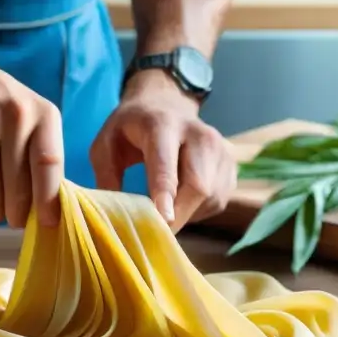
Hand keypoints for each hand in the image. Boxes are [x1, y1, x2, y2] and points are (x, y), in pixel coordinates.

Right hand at [0, 51, 63, 227]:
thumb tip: (49, 213)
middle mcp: (6, 120)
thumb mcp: (34, 117)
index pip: (48, 166)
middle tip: (12, 216)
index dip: (48, 202)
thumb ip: (45, 157)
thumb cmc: (2, 107)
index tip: (46, 223)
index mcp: (38, 114)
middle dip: (15, 215)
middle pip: (15, 194)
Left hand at [90, 71, 236, 230]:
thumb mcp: (106, 144)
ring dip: (187, 213)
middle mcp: (199, 135)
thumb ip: (106, 176)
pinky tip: (182, 198)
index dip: (165, 194)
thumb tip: (114, 215)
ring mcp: (221, 150)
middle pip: (198, 186)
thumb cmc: (132, 128)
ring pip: (211, 198)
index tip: (164, 220)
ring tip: (165, 205)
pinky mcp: (231, 167)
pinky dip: (198, 210)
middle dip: (178, 215)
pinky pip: (218, 201)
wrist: (167, 104)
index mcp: (163, 125)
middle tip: (155, 232)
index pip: (167, 164)